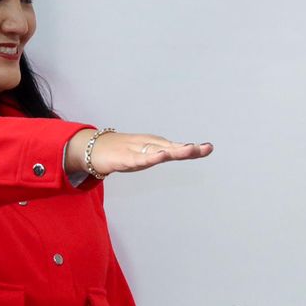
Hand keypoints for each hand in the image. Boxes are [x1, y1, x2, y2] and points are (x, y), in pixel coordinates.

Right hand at [69, 130, 212, 177]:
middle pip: (172, 148)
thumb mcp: (146, 155)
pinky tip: (161, 156)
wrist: (96, 148)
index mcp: (156, 147)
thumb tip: (182, 152)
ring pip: (159, 151)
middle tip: (206, 148)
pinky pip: (140, 159)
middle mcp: (150, 146)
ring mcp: (138, 151)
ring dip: (175, 151)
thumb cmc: (123, 151)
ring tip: (189, 149)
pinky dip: (151, 157)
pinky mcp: (125, 159)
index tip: (210, 147)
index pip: (178, 148)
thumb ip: (163, 153)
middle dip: (189, 149)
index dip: (194, 149)